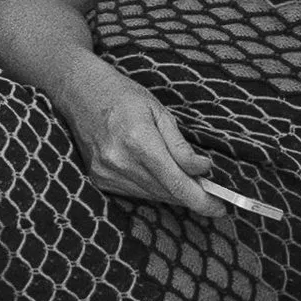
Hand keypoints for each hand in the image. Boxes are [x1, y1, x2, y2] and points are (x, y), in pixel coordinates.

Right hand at [59, 62, 222, 218]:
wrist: (80, 93)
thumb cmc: (123, 96)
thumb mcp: (159, 111)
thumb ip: (180, 145)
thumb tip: (202, 169)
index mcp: (138, 140)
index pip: (176, 182)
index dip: (201, 200)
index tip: (220, 207)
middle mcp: (120, 161)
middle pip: (166, 193)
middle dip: (192, 195)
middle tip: (211, 191)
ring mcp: (106, 173)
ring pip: (152, 196)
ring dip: (174, 193)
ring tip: (187, 180)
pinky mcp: (100, 180)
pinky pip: (136, 193)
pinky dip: (154, 189)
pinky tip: (161, 176)